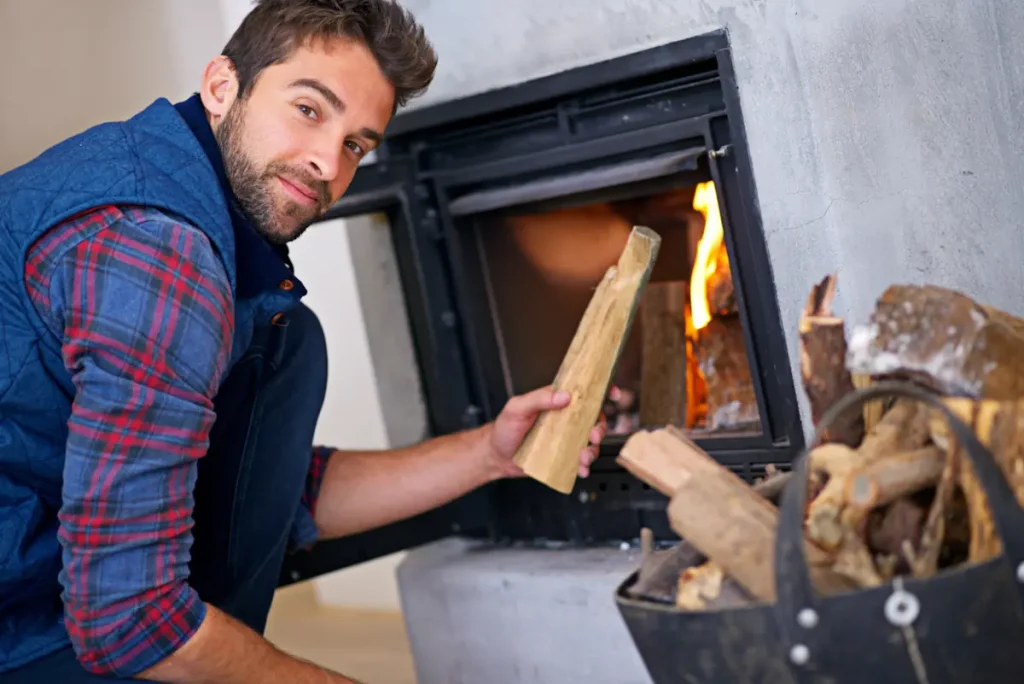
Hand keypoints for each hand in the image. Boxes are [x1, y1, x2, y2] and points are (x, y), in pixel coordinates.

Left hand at [484, 385, 607, 479]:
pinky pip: (581, 460)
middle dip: (600, 427)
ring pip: (590, 441)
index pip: (582, 391)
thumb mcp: (517, 408)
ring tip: (582, 457)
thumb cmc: (504, 428)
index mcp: (556, 401)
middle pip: (594, 418)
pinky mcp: (563, 456)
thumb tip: (563, 395)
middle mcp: (564, 418)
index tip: (613, 393)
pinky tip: (580, 470)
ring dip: (592, 450)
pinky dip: (584, 466)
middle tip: (593, 436)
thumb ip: (538, 398)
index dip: (601, 390)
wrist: (496, 457)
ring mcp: (565, 438)